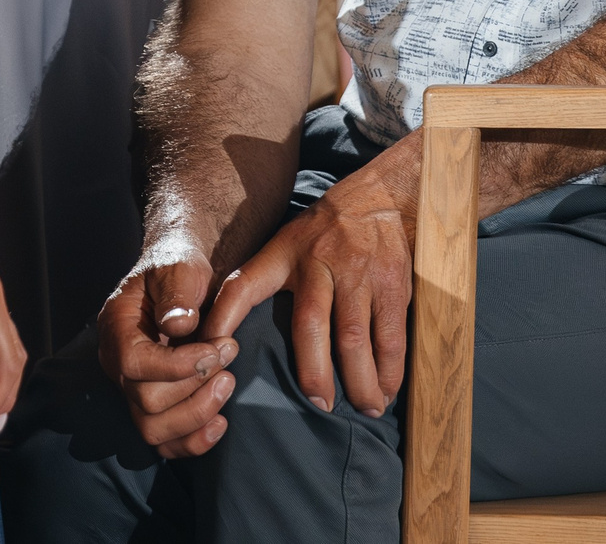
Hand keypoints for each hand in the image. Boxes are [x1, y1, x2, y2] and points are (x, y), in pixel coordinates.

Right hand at [97, 240, 241, 457]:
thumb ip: (176, 292)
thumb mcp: (178, 266)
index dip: (179, 366)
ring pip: (153, 430)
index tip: (217, 349)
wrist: (180, 278)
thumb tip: (179, 326)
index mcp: (116, 328)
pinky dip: (193, 441)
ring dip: (196, 415)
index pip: (135, 365)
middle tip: (231, 354)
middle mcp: (117, 364)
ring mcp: (133, 388)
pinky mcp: (155, 405)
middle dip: (196, 386)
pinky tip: (220, 424)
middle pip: (146, 403)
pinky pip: (165, 441)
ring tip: (229, 385)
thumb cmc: (177, 267)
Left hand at [203, 153, 415, 417]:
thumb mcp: (287, 244)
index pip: (243, 286)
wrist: (381, 196)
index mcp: (283, 255)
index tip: (213, 353)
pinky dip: (390, 369)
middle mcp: (318, 264)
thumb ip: (263, 282)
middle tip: (318, 406)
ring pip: (355, 339)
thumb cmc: (324, 232)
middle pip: (310, 326)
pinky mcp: (392, 283)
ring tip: (365, 409)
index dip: (224, 319)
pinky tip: (387, 391)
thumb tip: (226, 335)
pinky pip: (390, 335)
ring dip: (360, 382)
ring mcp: (358, 274)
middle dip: (313, 373)